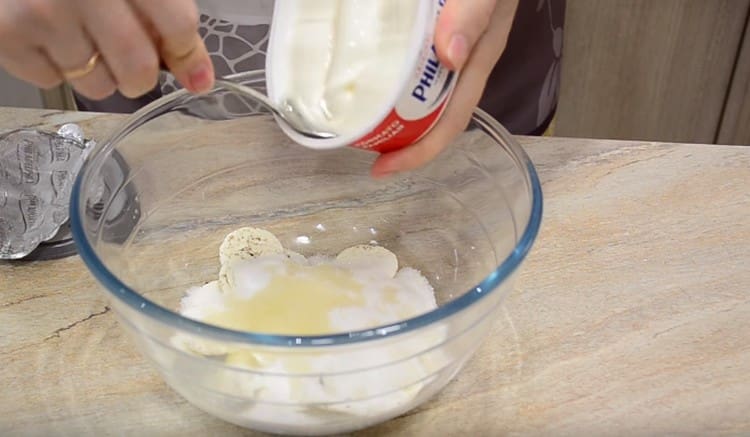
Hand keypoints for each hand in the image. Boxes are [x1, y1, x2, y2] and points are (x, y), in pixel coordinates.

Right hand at [0, 0, 213, 99]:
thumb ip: (166, 15)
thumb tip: (198, 77)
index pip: (178, 25)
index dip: (188, 54)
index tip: (192, 70)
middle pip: (138, 69)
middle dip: (140, 75)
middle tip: (129, 61)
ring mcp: (42, 13)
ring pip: (97, 85)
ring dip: (98, 73)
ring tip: (80, 36)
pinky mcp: (8, 34)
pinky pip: (52, 81)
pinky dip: (56, 67)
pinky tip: (49, 35)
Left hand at [371, 0, 518, 177]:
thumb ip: (474, 13)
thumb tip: (449, 57)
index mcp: (476, 61)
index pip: (450, 122)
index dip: (418, 152)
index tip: (381, 168)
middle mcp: (462, 61)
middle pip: (430, 117)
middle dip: (398, 141)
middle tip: (359, 149)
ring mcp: (447, 47)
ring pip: (417, 94)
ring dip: (391, 115)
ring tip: (357, 123)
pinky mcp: (431, 30)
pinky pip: (409, 65)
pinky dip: (386, 77)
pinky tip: (364, 75)